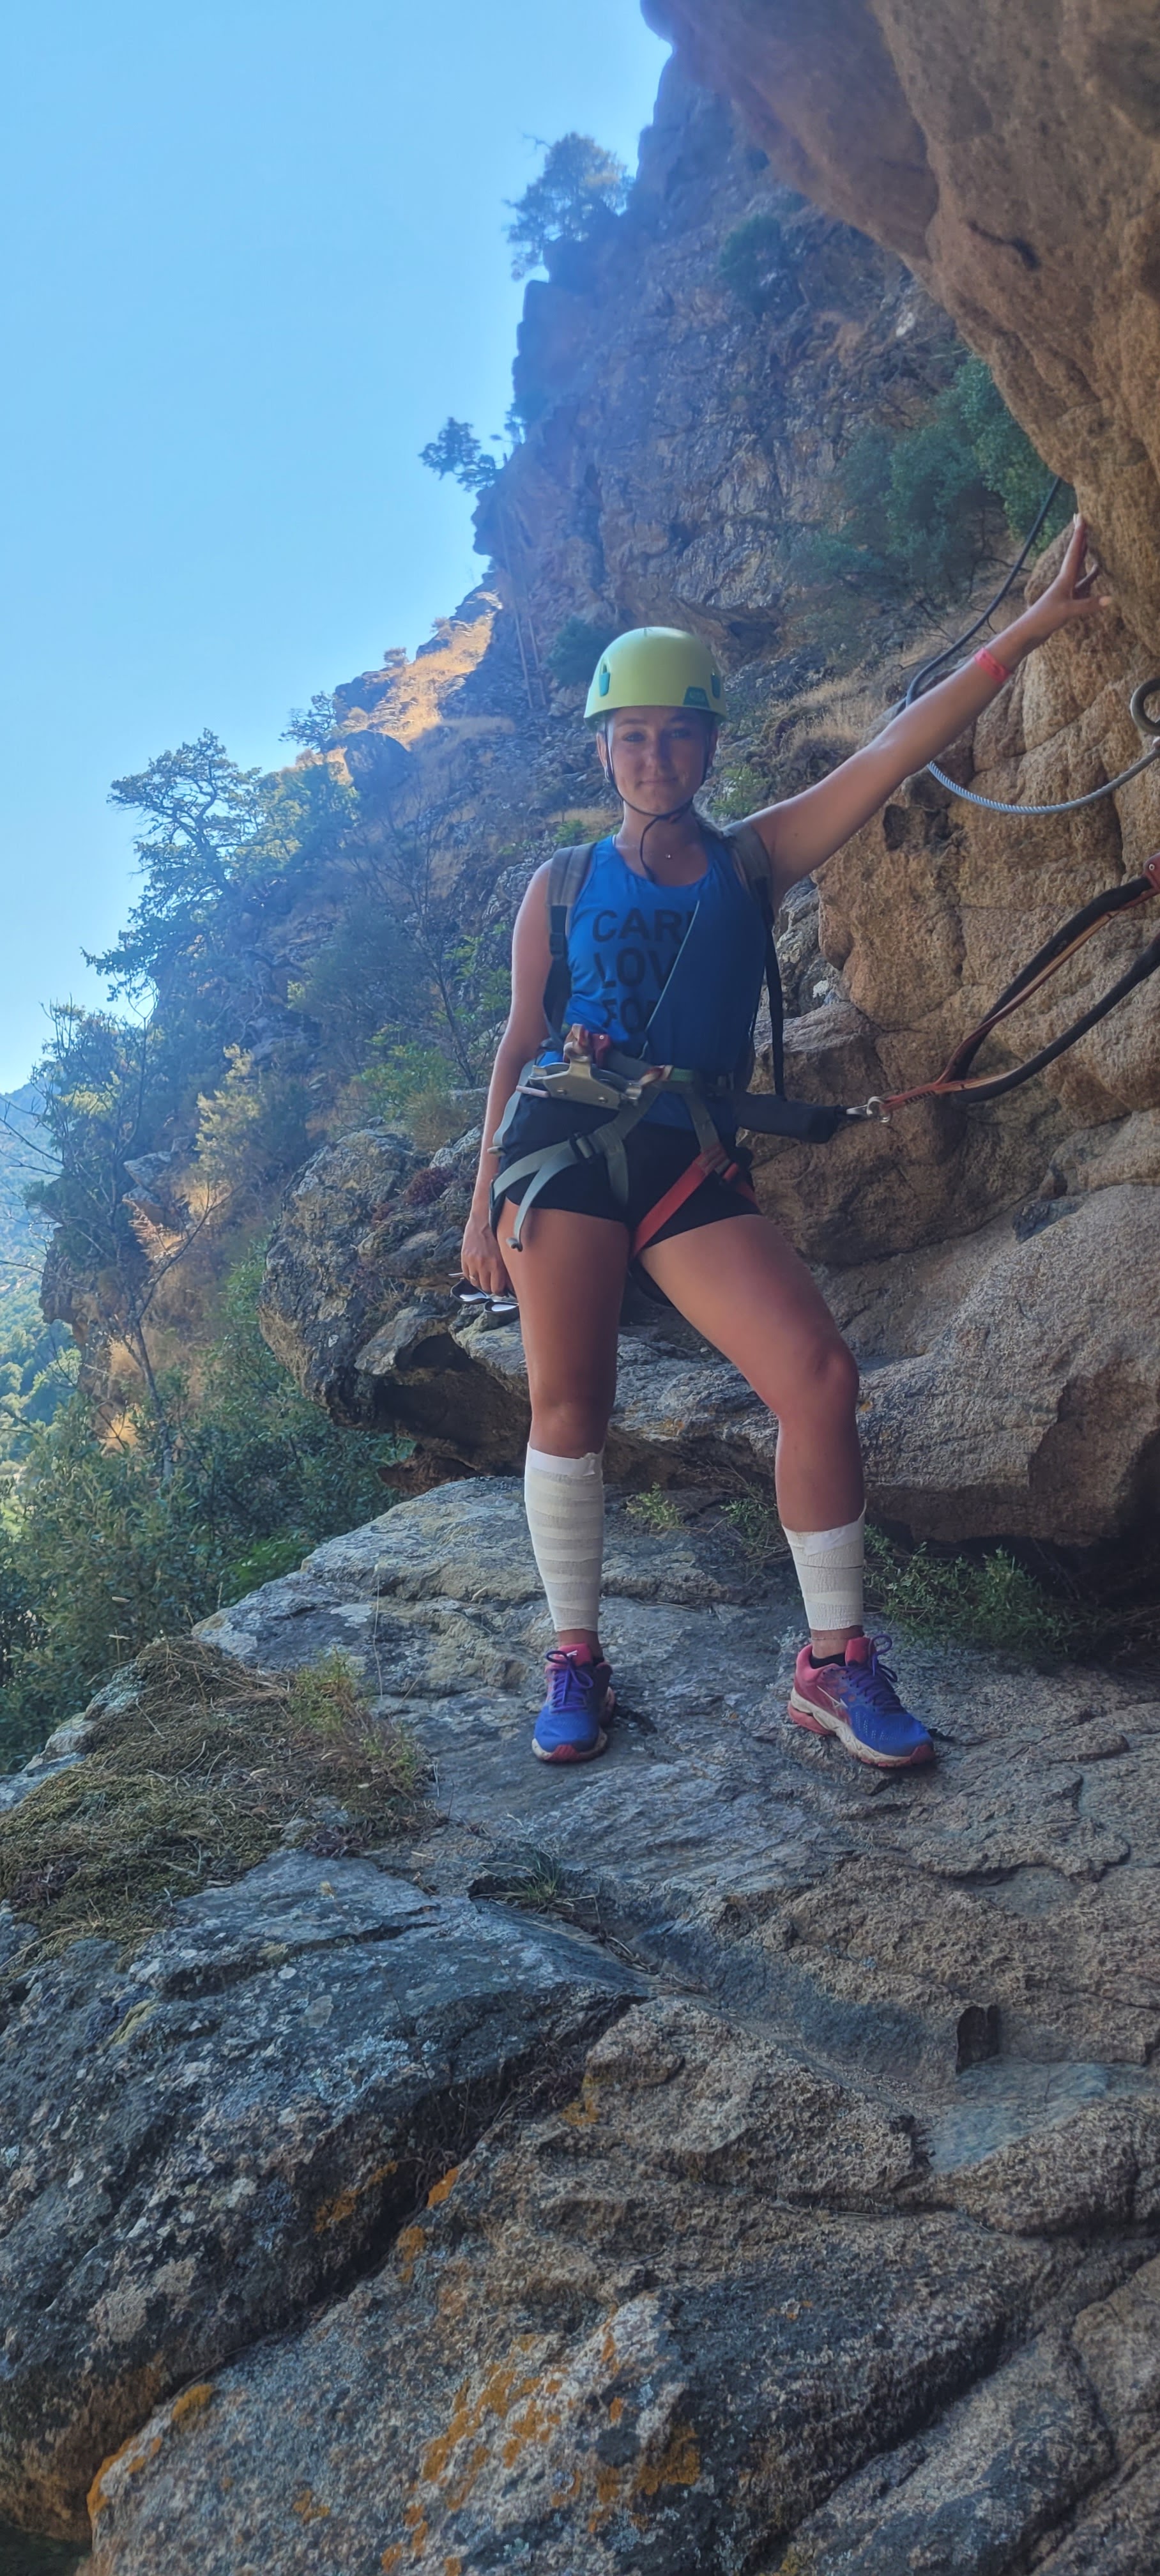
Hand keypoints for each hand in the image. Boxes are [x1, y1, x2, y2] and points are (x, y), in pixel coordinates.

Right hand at [461, 1206, 511, 1298]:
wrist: (484, 1218)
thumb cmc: (498, 1233)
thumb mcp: (506, 1251)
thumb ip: (508, 1269)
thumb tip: (510, 1284)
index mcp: (497, 1263)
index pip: (497, 1289)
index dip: (499, 1291)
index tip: (501, 1288)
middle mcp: (483, 1264)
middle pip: (485, 1288)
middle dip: (490, 1287)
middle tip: (494, 1283)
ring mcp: (472, 1261)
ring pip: (475, 1283)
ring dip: (481, 1282)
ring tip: (485, 1276)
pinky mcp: (464, 1257)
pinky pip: (467, 1274)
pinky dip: (472, 1275)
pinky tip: (477, 1270)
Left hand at [1022, 514, 1107, 644]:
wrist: (1029, 632)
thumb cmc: (1044, 618)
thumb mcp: (1068, 611)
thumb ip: (1088, 605)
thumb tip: (1110, 599)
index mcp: (1064, 578)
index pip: (1074, 552)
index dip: (1079, 535)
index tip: (1081, 517)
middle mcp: (1065, 581)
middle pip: (1076, 555)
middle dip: (1081, 539)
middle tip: (1085, 523)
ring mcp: (1066, 591)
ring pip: (1080, 570)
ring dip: (1087, 558)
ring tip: (1096, 546)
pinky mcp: (1066, 601)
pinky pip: (1082, 585)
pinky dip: (1090, 579)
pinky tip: (1096, 575)